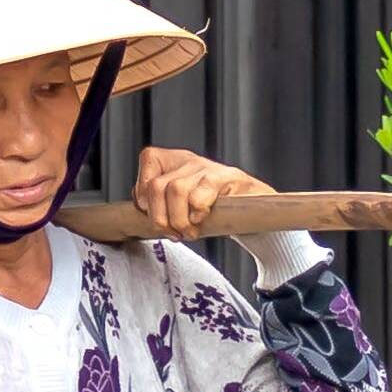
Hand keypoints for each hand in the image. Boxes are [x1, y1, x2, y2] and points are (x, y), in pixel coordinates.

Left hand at [130, 144, 271, 242]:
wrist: (252, 209)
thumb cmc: (212, 208)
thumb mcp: (179, 204)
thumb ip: (157, 202)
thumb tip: (139, 208)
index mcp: (175, 160)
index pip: (148, 159)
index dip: (144, 190)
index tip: (154, 214)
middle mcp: (190, 160)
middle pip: (157, 185)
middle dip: (160, 218)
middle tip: (173, 232)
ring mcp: (208, 168)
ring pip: (175, 190)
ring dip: (179, 220)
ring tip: (189, 232)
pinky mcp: (226, 179)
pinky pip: (199, 195)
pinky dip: (196, 214)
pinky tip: (202, 220)